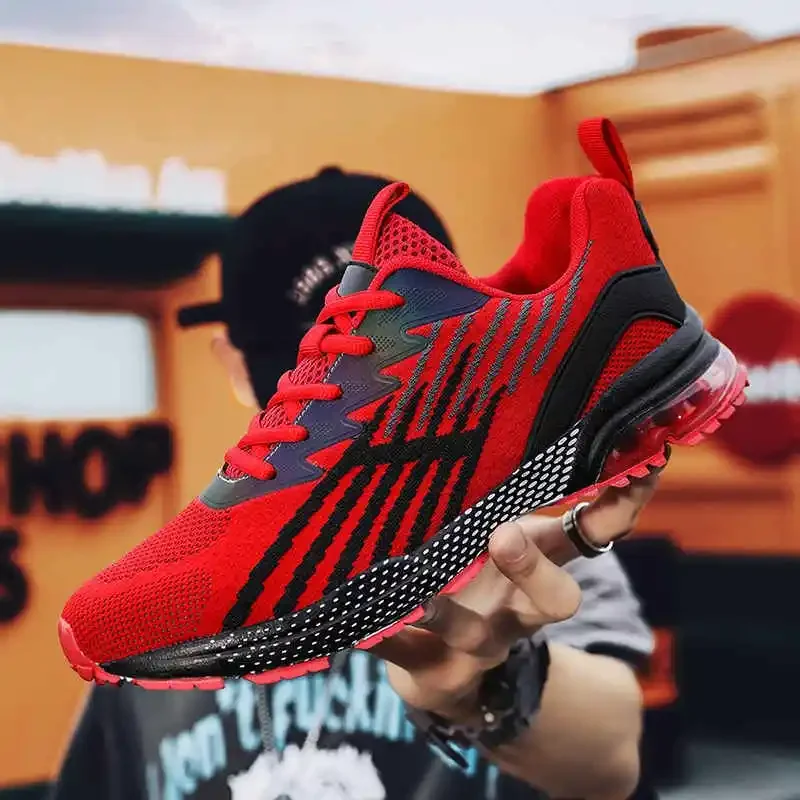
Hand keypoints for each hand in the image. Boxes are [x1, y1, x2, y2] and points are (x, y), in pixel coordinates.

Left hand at [371, 467, 661, 721]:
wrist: (446, 671)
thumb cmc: (476, 578)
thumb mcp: (506, 533)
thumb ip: (515, 490)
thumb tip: (516, 411)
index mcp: (541, 564)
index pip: (597, 536)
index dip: (624, 505)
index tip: (645, 459)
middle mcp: (517, 608)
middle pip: (555, 599)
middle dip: (534, 569)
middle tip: (504, 534)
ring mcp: (476, 640)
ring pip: (475, 631)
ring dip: (450, 610)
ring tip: (422, 594)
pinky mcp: (429, 666)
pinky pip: (404, 653)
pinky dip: (385, 639)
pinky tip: (360, 626)